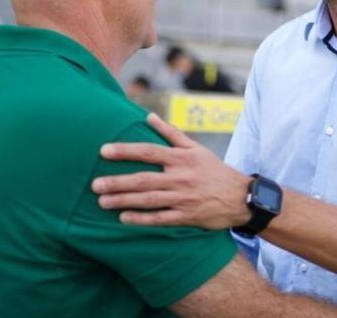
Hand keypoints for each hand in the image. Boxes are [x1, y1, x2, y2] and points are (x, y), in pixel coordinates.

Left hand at [92, 113, 251, 229]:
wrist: (240, 198)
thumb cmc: (214, 170)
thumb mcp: (196, 149)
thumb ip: (171, 133)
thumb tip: (149, 117)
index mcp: (181, 158)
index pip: (148, 152)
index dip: (125, 151)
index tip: (103, 151)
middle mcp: (180, 177)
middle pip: (143, 179)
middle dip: (117, 182)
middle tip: (95, 185)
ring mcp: (183, 198)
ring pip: (148, 199)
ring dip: (124, 201)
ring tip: (102, 202)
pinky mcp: (187, 216)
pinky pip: (160, 218)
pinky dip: (142, 219)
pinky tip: (124, 218)